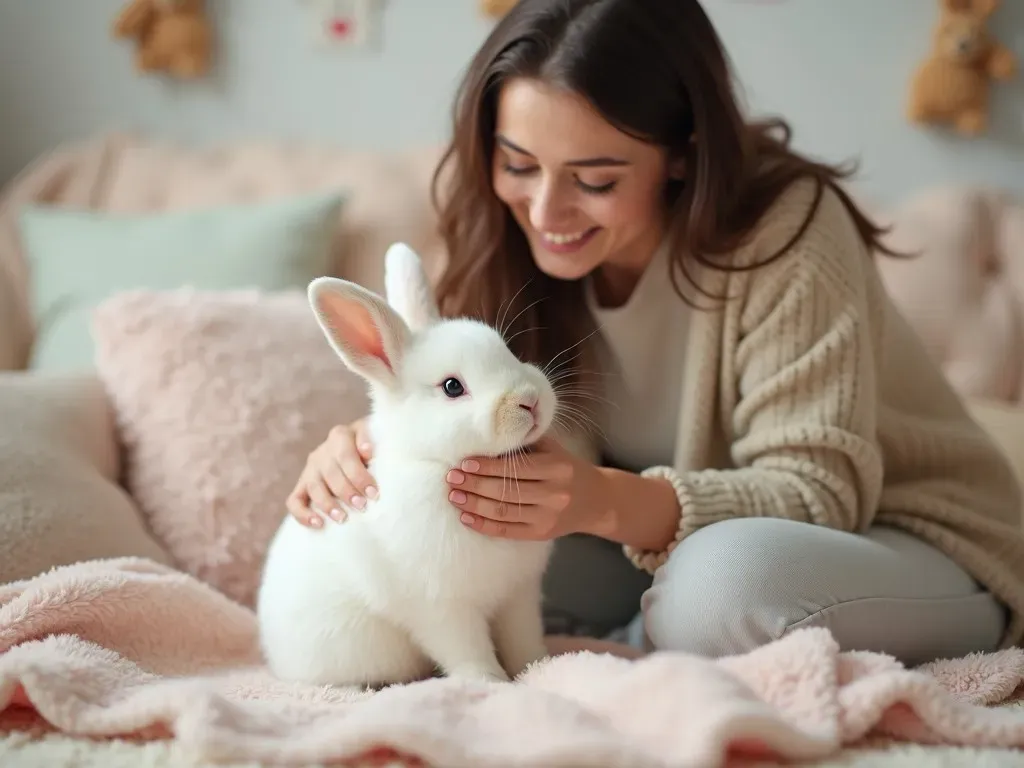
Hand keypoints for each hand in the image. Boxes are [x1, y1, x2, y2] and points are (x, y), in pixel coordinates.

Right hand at [285, 419, 377, 527]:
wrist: (360, 453)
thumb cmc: (373, 450)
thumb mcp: (378, 439)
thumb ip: (373, 442)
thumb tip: (367, 452)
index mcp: (340, 436)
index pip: (346, 455)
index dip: (358, 475)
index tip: (373, 492)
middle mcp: (322, 451)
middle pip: (330, 472)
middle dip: (346, 491)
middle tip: (362, 506)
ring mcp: (310, 469)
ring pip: (313, 486)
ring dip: (327, 504)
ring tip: (342, 518)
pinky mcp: (302, 486)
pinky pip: (294, 500)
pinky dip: (302, 513)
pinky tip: (318, 524)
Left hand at [446, 435, 609, 540]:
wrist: (597, 500)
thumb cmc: (567, 468)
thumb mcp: (554, 449)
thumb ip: (525, 443)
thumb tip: (486, 436)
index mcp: (557, 468)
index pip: (516, 468)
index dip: (487, 466)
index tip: (464, 462)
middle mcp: (554, 494)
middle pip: (506, 490)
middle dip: (474, 484)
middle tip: (452, 478)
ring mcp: (548, 517)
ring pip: (503, 511)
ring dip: (474, 504)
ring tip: (454, 495)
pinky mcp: (541, 534)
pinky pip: (507, 531)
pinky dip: (483, 524)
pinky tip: (466, 516)